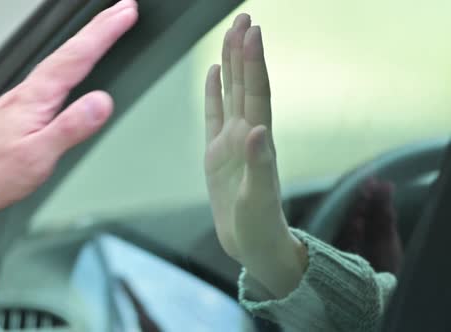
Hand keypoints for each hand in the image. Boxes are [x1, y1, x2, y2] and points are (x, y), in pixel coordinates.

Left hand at [0, 0, 137, 214]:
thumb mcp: (36, 155)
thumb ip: (70, 127)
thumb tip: (102, 102)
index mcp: (37, 97)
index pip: (78, 57)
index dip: (104, 32)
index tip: (125, 13)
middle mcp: (30, 91)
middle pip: (70, 51)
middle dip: (99, 27)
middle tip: (122, 9)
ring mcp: (23, 99)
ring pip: (62, 60)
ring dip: (86, 41)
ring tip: (104, 29)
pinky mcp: (20, 110)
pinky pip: (53, 75)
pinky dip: (70, 62)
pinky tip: (71, 67)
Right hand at [204, 14, 305, 297]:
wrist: (252, 242)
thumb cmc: (258, 225)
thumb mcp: (257, 199)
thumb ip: (258, 164)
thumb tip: (257, 130)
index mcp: (256, 141)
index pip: (256, 93)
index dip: (253, 63)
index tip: (252, 32)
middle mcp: (246, 134)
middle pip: (244, 84)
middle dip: (243, 51)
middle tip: (243, 17)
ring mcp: (231, 141)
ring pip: (230, 94)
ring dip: (231, 64)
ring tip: (231, 34)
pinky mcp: (217, 152)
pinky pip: (214, 115)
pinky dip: (214, 93)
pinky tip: (213, 74)